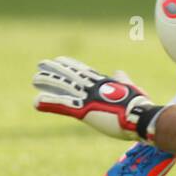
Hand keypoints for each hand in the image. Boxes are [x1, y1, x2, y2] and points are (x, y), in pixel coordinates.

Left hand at [33, 57, 160, 141]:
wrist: (140, 116)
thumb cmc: (139, 105)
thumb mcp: (130, 88)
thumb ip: (122, 80)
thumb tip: (118, 71)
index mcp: (104, 83)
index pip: (83, 71)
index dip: (70, 64)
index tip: (60, 59)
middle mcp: (93, 87)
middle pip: (70, 75)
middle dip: (55, 69)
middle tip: (41, 63)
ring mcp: (88, 98)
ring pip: (63, 87)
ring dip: (48, 82)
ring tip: (35, 78)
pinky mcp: (84, 111)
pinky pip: (63, 106)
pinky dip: (49, 103)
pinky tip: (36, 102)